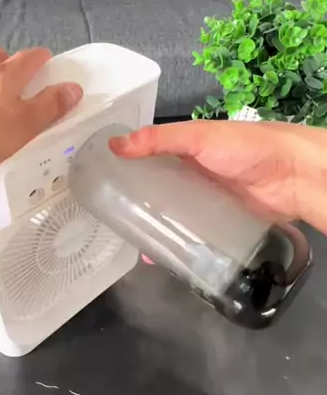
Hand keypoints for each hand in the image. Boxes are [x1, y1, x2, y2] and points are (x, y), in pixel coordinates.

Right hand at [110, 120, 326, 234]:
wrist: (292, 175)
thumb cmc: (246, 147)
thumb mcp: (198, 137)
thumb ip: (159, 140)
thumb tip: (116, 144)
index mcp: (186, 150)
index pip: (149, 159)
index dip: (127, 170)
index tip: (102, 185)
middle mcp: (194, 176)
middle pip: (159, 192)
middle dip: (138, 205)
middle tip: (114, 221)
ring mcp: (207, 202)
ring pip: (175, 217)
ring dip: (157, 229)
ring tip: (133, 243)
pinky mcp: (220, 224)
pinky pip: (194, 236)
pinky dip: (179, 245)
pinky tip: (162, 257)